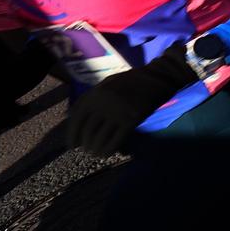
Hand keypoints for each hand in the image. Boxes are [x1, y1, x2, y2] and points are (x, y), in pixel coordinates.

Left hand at [66, 47, 199, 156]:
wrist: (157, 77)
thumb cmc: (130, 81)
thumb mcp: (106, 84)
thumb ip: (90, 99)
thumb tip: (72, 118)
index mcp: (94, 94)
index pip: (76, 120)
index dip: (72, 136)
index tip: (72, 145)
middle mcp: (103, 104)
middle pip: (88, 132)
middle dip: (85, 144)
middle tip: (87, 150)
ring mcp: (118, 112)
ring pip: (101, 138)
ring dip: (96, 149)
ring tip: (96, 153)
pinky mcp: (132, 119)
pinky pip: (116, 140)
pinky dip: (109, 150)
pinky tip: (107, 153)